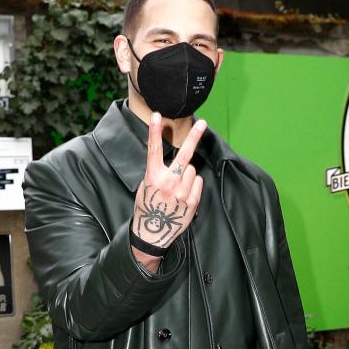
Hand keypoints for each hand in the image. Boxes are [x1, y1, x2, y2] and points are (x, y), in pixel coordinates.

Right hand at [131, 113, 205, 268]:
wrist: (153, 233)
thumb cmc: (147, 207)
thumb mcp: (146, 187)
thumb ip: (158, 173)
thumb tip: (175, 163)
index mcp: (153, 177)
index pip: (154, 150)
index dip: (154, 131)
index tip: (156, 115)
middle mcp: (169, 183)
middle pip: (184, 155)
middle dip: (194, 137)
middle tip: (203, 123)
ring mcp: (182, 192)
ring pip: (192, 170)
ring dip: (187, 174)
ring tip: (177, 187)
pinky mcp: (192, 201)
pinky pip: (197, 182)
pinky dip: (193, 185)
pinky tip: (184, 194)